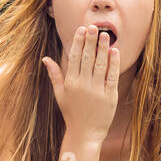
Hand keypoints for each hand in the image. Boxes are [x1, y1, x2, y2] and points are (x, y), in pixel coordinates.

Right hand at [41, 25, 118, 144]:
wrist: (85, 133)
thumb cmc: (71, 113)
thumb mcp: (60, 94)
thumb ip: (54, 75)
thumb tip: (45, 58)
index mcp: (70, 83)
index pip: (74, 57)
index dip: (78, 42)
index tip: (82, 30)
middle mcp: (83, 85)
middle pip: (87, 58)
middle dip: (91, 41)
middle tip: (94, 26)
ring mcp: (97, 90)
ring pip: (100, 65)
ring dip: (103, 48)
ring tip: (106, 35)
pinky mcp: (110, 96)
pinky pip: (112, 77)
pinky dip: (113, 64)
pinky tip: (115, 52)